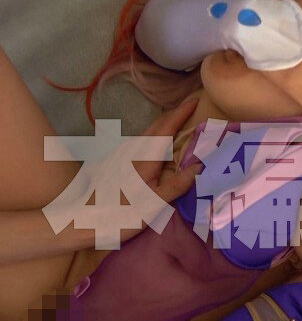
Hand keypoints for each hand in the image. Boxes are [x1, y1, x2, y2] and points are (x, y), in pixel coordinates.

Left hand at [42, 98, 203, 248]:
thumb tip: (200, 167)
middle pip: (156, 125)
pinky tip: (157, 146)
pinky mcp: (114, 161)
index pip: (167, 127)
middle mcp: (133, 150)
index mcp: (146, 157)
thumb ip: (177, 184)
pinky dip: (154, 136)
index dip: (181, 112)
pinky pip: (139, 141)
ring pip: (147, 132)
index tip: (195, 100)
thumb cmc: (120, 215)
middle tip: (191, 109)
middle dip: (174, 114)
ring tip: (178, 125)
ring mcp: (121, 154)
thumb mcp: (154, 204)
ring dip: (164, 125)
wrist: (81, 220)